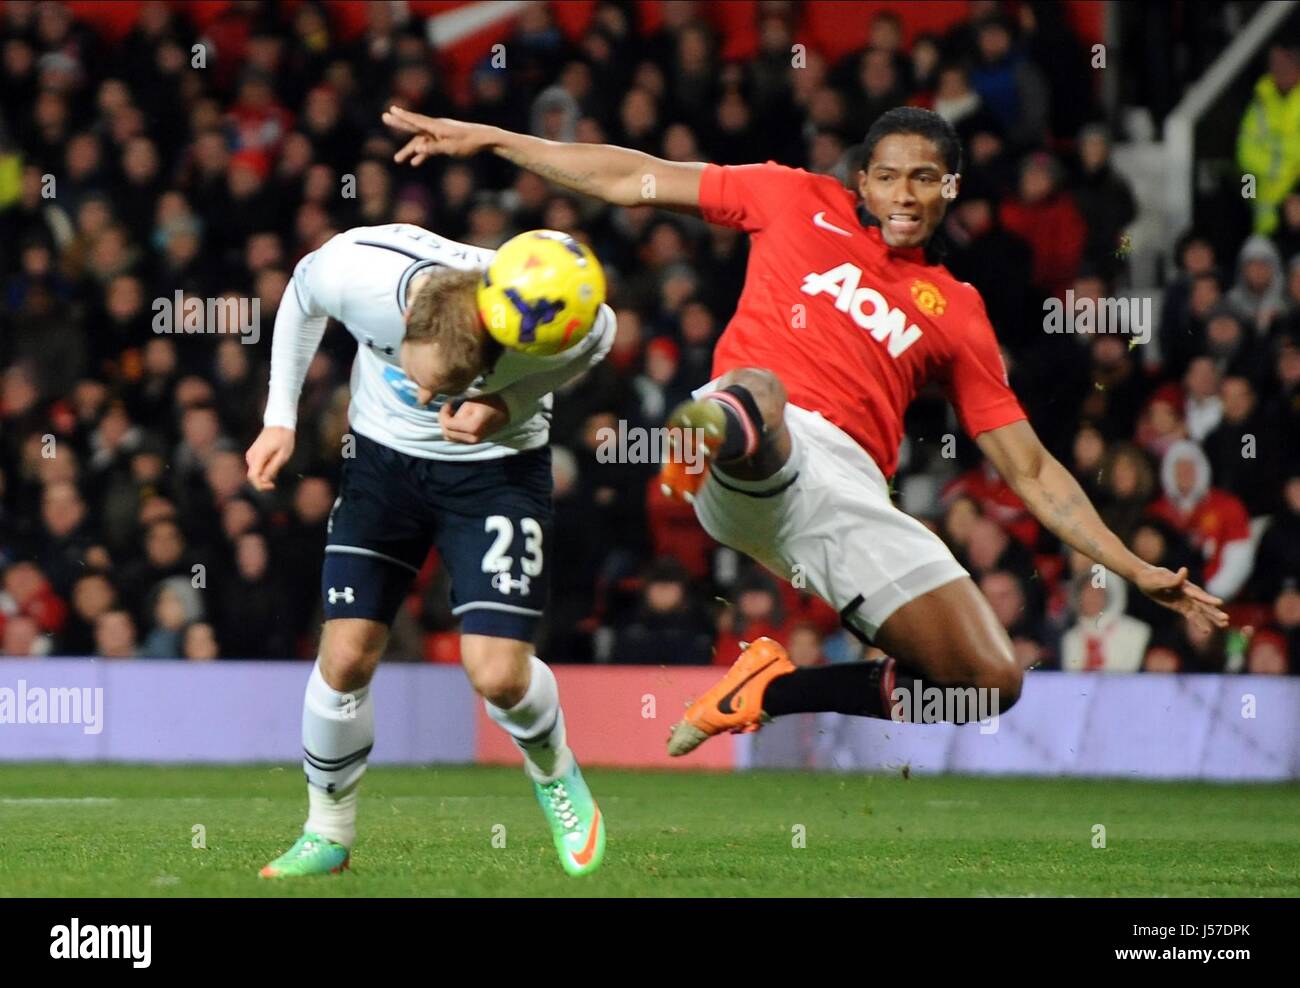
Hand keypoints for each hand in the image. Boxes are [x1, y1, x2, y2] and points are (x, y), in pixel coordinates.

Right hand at [245, 426, 294, 490]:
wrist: (279, 423)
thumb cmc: (283, 438)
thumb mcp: (283, 455)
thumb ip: (273, 468)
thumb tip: (265, 480)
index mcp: (258, 456)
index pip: (253, 476)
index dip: (261, 485)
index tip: (272, 486)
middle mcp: (251, 455)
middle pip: (253, 475)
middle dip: (264, 481)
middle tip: (276, 478)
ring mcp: (251, 454)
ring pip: (255, 471)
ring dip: (265, 474)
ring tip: (277, 465)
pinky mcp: (253, 453)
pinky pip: (256, 466)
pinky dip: (264, 468)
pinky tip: (273, 462)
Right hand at [383, 106, 498, 165]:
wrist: (484, 139)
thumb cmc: (468, 143)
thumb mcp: (451, 148)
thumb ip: (434, 149)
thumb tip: (418, 149)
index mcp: (436, 127)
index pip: (416, 121)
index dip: (403, 116)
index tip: (391, 109)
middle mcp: (435, 128)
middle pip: (414, 128)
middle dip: (399, 124)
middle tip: (384, 117)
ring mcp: (439, 134)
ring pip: (421, 142)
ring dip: (410, 151)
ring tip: (397, 159)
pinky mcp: (443, 140)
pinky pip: (430, 147)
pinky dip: (423, 154)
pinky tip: (415, 163)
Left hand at [439, 395, 508, 443]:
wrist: (504, 411)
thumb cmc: (488, 403)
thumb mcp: (470, 404)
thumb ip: (456, 412)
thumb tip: (448, 417)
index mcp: (471, 428)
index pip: (447, 425)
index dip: (443, 413)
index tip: (448, 403)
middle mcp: (471, 439)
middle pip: (447, 434)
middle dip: (443, 421)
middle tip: (447, 409)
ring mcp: (473, 442)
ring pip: (450, 438)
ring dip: (447, 427)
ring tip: (451, 415)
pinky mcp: (474, 442)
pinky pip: (457, 439)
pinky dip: (453, 431)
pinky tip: (457, 422)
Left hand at [1134, 565, 1228, 633]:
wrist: (1145, 578)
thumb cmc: (1151, 577)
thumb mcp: (1159, 580)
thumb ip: (1172, 579)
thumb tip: (1185, 570)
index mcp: (1184, 586)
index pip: (1197, 593)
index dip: (1207, 598)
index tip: (1219, 603)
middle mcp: (1188, 593)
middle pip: (1203, 604)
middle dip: (1213, 612)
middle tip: (1226, 619)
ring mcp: (1186, 600)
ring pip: (1201, 611)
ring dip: (1211, 618)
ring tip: (1224, 625)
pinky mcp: (1181, 607)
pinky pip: (1192, 616)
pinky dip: (1199, 622)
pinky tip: (1207, 630)